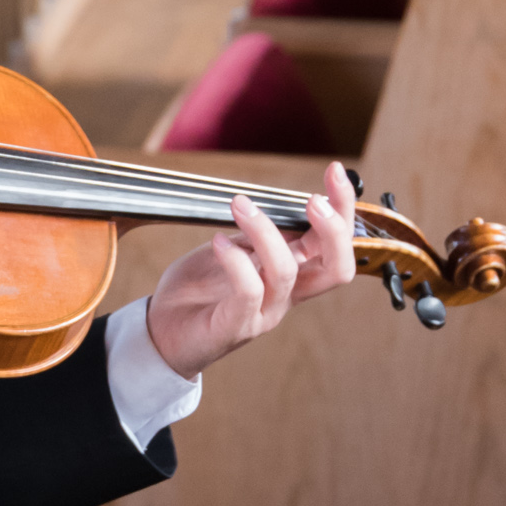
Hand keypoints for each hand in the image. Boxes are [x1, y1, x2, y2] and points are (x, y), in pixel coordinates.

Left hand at [143, 160, 357, 377]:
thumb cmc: (198, 289)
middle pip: (337, 268)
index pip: (335, 245)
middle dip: (334, 228)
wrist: (161, 334)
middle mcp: (286, 296)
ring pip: (286, 271)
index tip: (335, 171)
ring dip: (265, 230)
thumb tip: (278, 204)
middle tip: (313, 199)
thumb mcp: (234, 249)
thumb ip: (258, 233)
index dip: (343, 209)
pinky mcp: (235, 326)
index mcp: (293, 275)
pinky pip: (248, 291)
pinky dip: (236, 260)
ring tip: (240, 205)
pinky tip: (218, 241)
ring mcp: (264, 314)